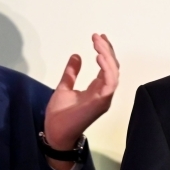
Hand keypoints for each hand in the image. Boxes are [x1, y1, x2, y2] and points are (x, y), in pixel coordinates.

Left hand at [43, 33, 118, 151]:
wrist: (55, 132)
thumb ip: (71, 73)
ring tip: (98, 43)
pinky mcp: (101, 102)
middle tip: (97, 37)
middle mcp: (104, 93)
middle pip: (113, 67)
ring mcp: (104, 98)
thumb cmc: (60, 115)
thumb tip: (76, 56)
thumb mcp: (64, 87)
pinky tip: (99, 56)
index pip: (107, 67)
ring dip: (107, 56)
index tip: (98, 38)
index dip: (105, 52)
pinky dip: (107, 69)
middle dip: (107, 50)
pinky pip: (110, 83)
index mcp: (97, 89)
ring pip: (113, 73)